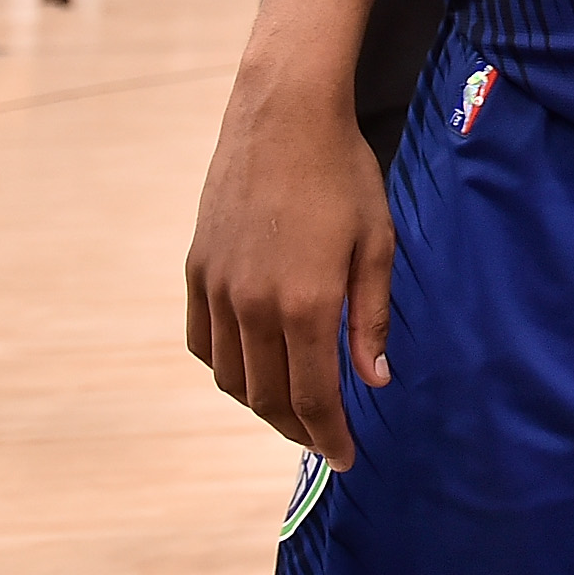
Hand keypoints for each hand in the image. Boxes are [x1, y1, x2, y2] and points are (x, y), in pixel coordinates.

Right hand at [184, 75, 394, 467]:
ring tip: (294, 409)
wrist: (282, 117)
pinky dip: (227, 368)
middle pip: (268, 397)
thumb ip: (371, 318)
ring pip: (231, 377)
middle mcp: (252, 304)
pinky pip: (203, 342)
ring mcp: (217, 288)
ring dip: (262, 404)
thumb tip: (372, 381)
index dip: (329, 436)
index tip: (346, 457)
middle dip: (299, 429)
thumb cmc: (342, 175)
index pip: (313, 397)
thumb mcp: (376, 243)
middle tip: (325, 439)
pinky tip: (253, 367)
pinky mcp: (197, 270)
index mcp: (304, 303)